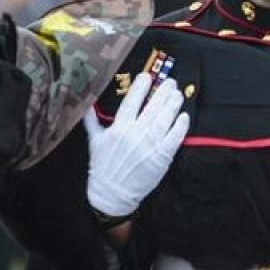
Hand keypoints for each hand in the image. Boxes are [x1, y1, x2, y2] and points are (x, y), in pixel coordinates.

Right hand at [82, 73, 189, 217]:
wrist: (113, 194)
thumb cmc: (103, 167)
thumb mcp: (94, 142)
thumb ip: (91, 120)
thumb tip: (85, 102)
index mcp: (119, 129)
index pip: (131, 102)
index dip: (140, 87)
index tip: (147, 76)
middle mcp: (135, 134)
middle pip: (153, 107)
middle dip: (163, 92)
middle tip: (170, 82)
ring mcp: (150, 146)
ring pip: (165, 119)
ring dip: (173, 104)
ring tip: (177, 94)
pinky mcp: (161, 157)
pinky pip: (174, 137)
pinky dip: (180, 125)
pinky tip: (183, 116)